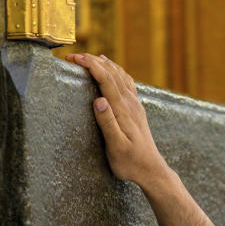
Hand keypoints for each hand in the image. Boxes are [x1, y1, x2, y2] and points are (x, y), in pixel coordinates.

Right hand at [67, 53, 170, 187]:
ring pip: (120, 75)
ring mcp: (135, 105)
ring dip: (104, 63)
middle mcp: (130, 103)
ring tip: (89, 57)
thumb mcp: (116, 147)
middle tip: (73, 56)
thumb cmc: (131, 162)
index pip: (105, 79)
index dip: (89, 65)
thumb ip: (108, 123)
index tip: (73, 58)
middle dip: (92, 60)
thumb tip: (98, 100)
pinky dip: (116, 71)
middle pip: (112, 72)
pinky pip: (127, 83)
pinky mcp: (137, 109)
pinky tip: (112, 70)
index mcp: (123, 110)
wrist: (151, 170)